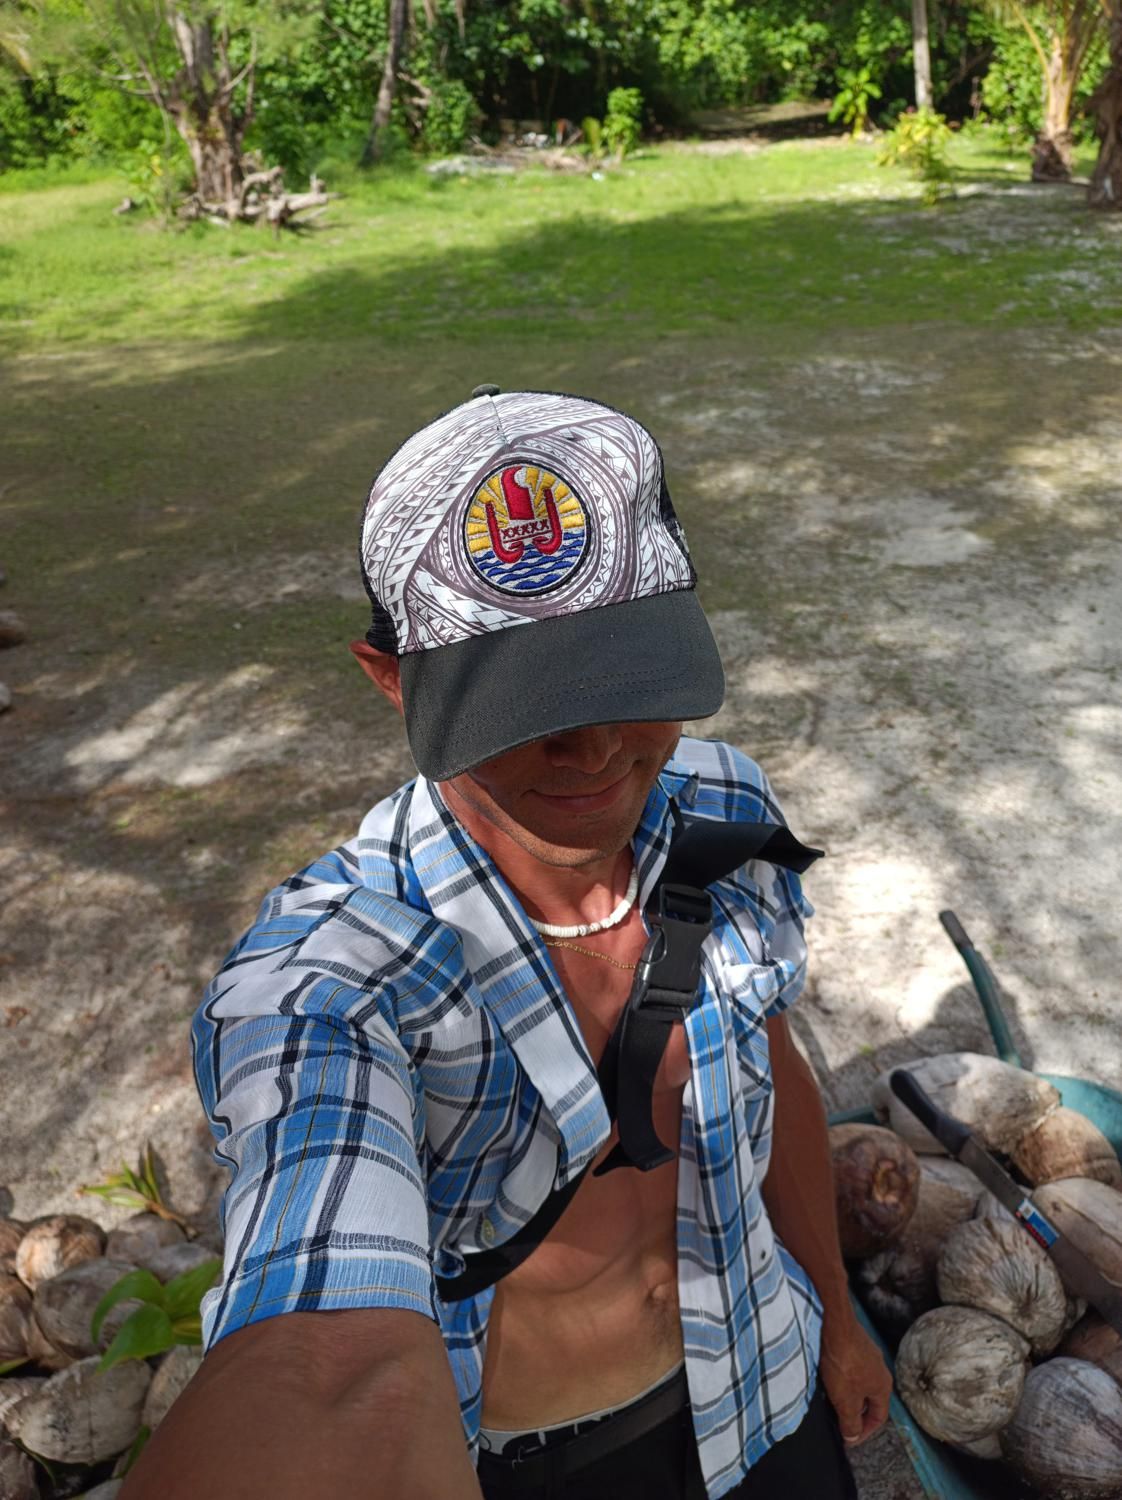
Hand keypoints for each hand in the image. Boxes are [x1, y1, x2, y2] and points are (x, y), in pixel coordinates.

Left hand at [818, 1313, 891, 1447]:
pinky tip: (828, 1376)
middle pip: (870, 1399)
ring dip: (847, 1394)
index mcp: (883, 1386)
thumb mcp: (845, 1400)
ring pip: (859, 1382)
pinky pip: (851, 1367)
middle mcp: (880, 1369)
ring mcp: (867, 1353)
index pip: (879, 1417)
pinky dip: (841, 1377)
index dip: (864, 1431)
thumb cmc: (843, 1362)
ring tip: (830, 1399)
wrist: (834, 1324)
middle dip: (855, 1412)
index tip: (849, 1438)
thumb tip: (852, 1436)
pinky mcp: (854, 1342)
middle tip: (838, 1420)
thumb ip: (850, 1422)